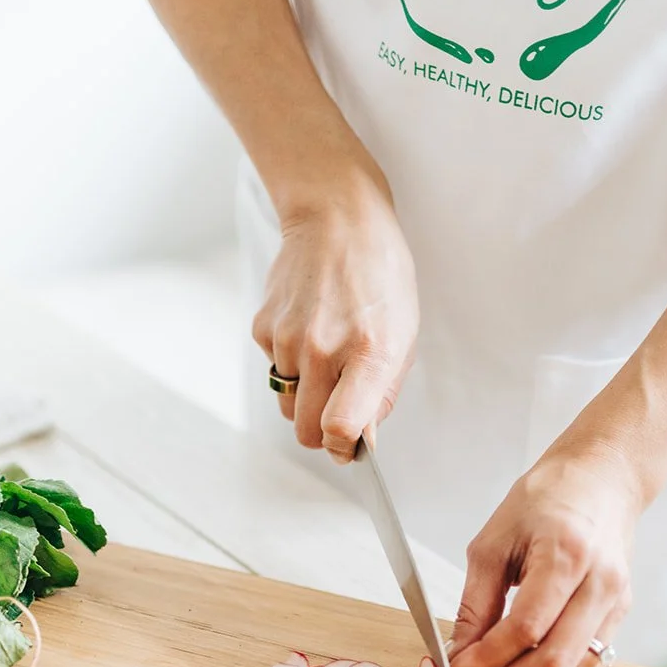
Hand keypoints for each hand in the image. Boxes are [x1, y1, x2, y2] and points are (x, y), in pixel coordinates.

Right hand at [252, 175, 419, 460]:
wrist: (337, 219)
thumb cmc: (379, 275)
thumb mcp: (403, 335)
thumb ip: (382, 393)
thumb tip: (362, 438)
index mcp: (367, 353)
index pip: (340, 427)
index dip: (342, 447)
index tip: (348, 446)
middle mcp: (322, 348)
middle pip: (305, 430)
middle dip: (322, 431)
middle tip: (339, 409)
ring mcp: (287, 338)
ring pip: (288, 402)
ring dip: (307, 392)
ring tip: (329, 351)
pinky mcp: (263, 327)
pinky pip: (276, 369)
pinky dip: (291, 361)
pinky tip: (311, 326)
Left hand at [448, 449, 639, 666]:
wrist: (600, 480)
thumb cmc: (547, 499)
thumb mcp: (494, 541)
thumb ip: (477, 601)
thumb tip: (460, 651)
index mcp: (567, 555)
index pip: (525, 628)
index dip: (486, 658)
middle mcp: (600, 584)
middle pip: (554, 661)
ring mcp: (616, 603)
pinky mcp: (620, 615)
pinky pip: (587, 665)